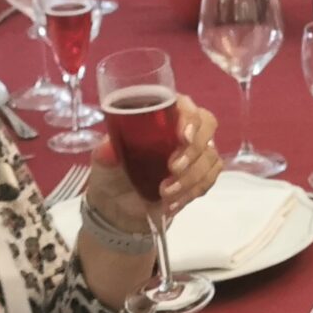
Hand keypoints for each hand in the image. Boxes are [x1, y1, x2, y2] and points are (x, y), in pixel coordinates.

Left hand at [87, 96, 220, 218]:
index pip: (184, 105)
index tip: (183, 137)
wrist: (117, 208)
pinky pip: (209, 179)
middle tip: (173, 168)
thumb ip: (106, 154)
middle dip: (193, 149)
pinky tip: (173, 203)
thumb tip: (108, 149)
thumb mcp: (103, 163)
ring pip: (210, 156)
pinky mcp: (201, 175)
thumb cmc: (112, 173)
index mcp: (161, 114)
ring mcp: (196, 151)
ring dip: (190, 177)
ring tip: (165, 193)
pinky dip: (193, 192)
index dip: (189, 118)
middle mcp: (183, 127)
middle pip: (207, 125)